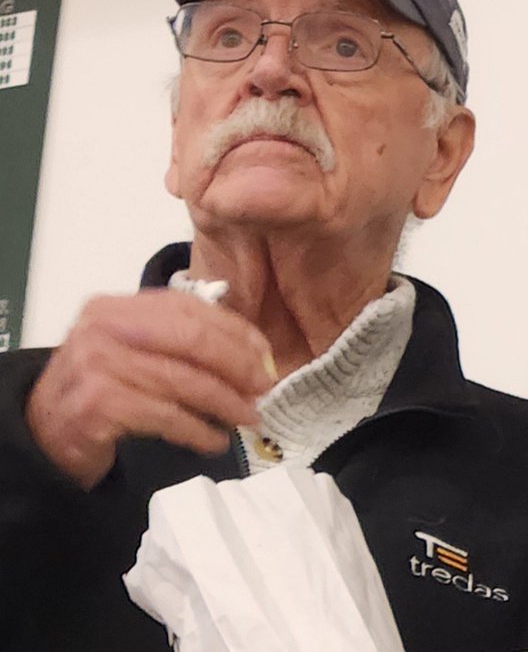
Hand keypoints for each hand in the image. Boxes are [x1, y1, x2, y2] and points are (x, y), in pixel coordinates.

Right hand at [25, 290, 274, 489]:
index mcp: (118, 307)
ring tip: (248, 417)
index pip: (190, 310)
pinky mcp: (98, 405)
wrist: (43, 432)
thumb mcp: (135, 351)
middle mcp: (104, 328)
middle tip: (264, 387)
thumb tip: (255, 358)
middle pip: (192, 340)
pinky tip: (214, 440)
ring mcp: (98, 365)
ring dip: (226, 403)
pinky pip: (166, 417)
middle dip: (238, 364)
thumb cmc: (101, 388)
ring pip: (184, 381)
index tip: (265, 356)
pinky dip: (198, 431)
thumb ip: (184, 345)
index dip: (235, 333)